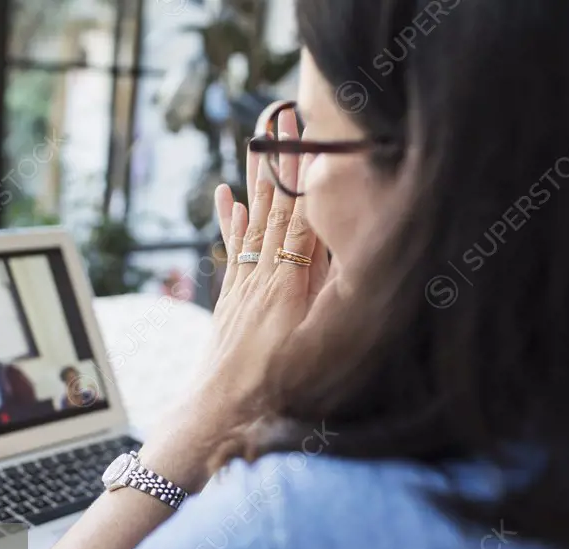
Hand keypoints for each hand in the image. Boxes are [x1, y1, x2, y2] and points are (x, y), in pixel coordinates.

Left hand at [198, 104, 331, 421]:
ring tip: (257, 140)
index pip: (300, 220)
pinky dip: (230, 219)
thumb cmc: (274, 387)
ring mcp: (243, 285)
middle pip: (274, 209)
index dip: (307, 179)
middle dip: (280, 162)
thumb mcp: (314, 345)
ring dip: (257, 180)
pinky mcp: (231, 298)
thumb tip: (350, 252)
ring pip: (252, 221)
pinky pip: (231, 248)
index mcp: (286, 285)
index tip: (309, 138)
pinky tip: (226, 194)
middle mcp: (261, 276)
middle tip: (280, 117)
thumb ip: (330, 295)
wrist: (218, 412)